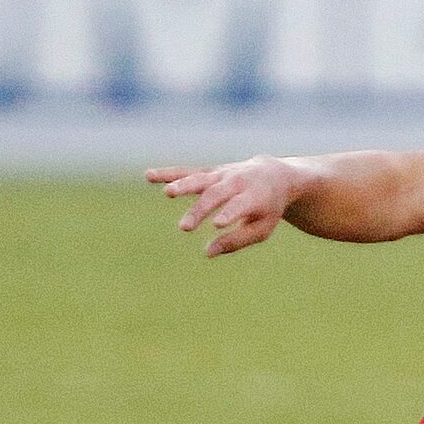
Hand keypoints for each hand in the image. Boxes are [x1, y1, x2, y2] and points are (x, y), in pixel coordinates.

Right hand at [146, 158, 300, 257]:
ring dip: (183, 185)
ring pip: (200, 179)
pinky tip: (149, 176)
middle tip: (184, 227)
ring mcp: (221, 174)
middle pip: (216, 195)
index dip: (229, 213)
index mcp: (255, 196)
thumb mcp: (262, 228)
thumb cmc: (268, 208)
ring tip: (167, 193)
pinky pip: (187, 171)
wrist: (274, 175)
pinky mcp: (210, 172)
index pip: (240, 205)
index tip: (217, 224)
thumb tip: (207, 252)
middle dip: (200, 210)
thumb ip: (236, 241)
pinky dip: (169, 174)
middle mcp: (237, 181)